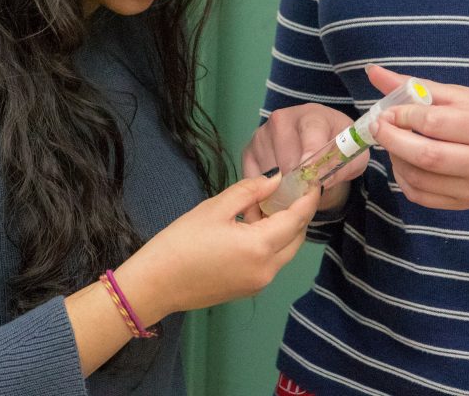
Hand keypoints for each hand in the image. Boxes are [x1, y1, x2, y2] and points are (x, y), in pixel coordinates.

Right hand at [114, 173, 318, 323]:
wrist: (155, 284)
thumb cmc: (181, 242)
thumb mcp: (215, 208)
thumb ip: (250, 191)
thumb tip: (275, 179)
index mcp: (260, 247)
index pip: (297, 219)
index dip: (308, 198)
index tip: (313, 180)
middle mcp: (267, 270)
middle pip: (296, 238)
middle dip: (297, 214)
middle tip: (285, 190)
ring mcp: (259, 283)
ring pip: (285, 251)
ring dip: (281, 228)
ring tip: (258, 206)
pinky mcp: (248, 289)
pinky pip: (270, 262)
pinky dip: (269, 242)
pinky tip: (248, 227)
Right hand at [241, 102, 365, 218]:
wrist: (317, 138)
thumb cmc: (335, 147)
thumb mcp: (352, 156)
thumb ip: (345, 166)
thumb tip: (323, 179)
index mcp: (313, 115)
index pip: (311, 131)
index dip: (311, 151)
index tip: (311, 171)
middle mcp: (283, 119)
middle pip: (288, 160)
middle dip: (300, 183)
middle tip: (309, 194)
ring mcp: (262, 134)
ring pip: (270, 174)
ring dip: (283, 189)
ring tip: (297, 190)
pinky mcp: (248, 150)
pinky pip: (254, 179)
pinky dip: (266, 191)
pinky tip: (279, 189)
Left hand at [366, 64, 468, 212]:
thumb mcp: (465, 95)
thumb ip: (418, 86)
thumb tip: (374, 72)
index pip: (434, 123)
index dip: (403, 115)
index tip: (389, 109)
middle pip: (426, 156)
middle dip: (392, 139)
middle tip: (379, 126)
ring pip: (420, 180)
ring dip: (396, 159)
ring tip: (394, 142)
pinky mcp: (466, 205)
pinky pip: (423, 198)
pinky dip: (405, 180)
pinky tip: (405, 162)